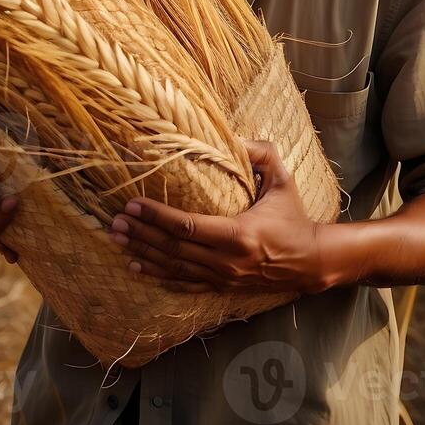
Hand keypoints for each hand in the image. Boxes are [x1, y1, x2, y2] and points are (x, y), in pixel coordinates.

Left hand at [109, 139, 343, 293]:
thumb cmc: (294, 218)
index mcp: (239, 235)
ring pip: (174, 267)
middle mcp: (227, 261)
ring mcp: (223, 278)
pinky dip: (158, 276)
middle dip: (141, 234)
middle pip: (173, 249)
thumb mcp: (283, 182)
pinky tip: (137, 267)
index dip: (157, 216)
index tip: (132, 204)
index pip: (187, 226)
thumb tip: (237, 138)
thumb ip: (263, 155)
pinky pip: (184, 284)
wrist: (311, 261)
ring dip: (143, 253)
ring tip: (116, 240)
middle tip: (113, 222)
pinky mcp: (222, 287)